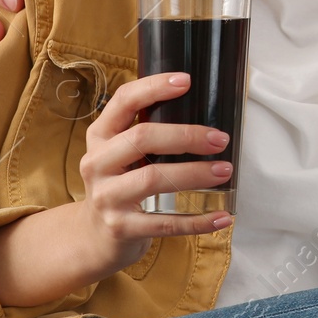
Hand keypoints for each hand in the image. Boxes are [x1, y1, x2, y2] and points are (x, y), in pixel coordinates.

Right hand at [76, 72, 234, 273]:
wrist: (93, 236)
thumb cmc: (120, 183)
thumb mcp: (120, 153)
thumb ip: (147, 133)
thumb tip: (204, 110)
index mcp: (100, 136)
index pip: (124, 101)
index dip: (153, 88)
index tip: (186, 81)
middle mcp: (97, 163)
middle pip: (142, 138)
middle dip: (186, 135)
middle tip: (220, 139)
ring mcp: (106, 197)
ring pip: (153, 179)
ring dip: (195, 174)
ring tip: (225, 171)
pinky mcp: (120, 227)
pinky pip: (164, 223)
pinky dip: (197, 220)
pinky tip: (222, 216)